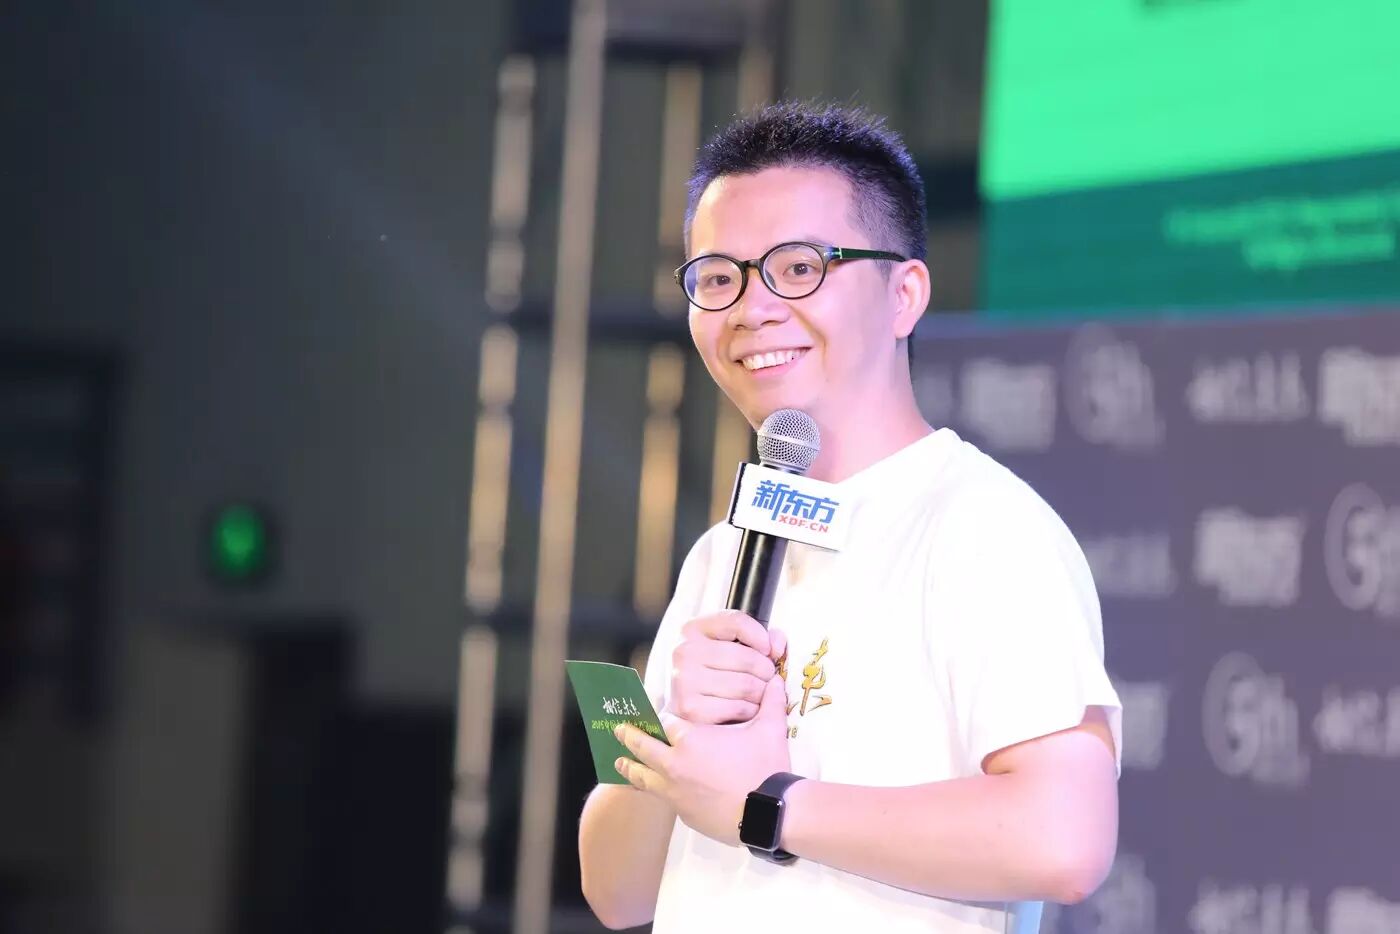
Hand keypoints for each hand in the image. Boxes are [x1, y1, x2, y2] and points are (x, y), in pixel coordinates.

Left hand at [615, 674, 791, 845]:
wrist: (769, 813)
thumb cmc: (766, 768)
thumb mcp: (770, 730)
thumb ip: (771, 702)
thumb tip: (777, 681)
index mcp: (691, 740)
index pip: (665, 722)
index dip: (660, 717)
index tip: (655, 714)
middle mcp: (675, 765)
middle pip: (642, 747)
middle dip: (629, 736)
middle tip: (618, 730)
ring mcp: (676, 793)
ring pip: (643, 777)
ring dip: (630, 767)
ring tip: (619, 762)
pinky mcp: (684, 814)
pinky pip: (665, 798)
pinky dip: (659, 790)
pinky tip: (658, 789)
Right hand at [667, 610, 787, 723]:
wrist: (683, 707)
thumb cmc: (712, 673)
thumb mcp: (730, 646)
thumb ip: (758, 638)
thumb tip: (777, 645)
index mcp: (692, 629)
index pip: (736, 621)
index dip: (760, 635)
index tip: (768, 650)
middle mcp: (685, 651)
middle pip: (747, 657)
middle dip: (766, 671)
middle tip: (767, 679)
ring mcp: (685, 680)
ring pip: (746, 685)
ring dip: (761, 693)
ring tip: (758, 694)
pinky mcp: (690, 708)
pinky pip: (738, 707)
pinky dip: (750, 711)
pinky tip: (746, 709)